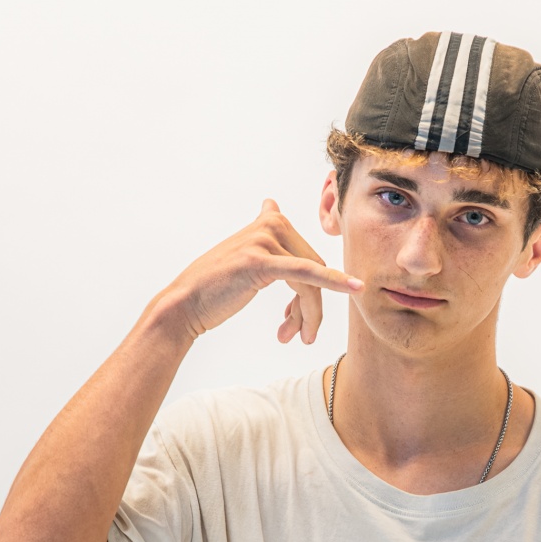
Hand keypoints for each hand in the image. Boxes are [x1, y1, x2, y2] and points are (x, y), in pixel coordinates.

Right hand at [166, 198, 361, 343]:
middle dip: (310, 308)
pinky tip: (355, 289)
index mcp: (270, 221)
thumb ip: (263, 231)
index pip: (309, 257)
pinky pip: (306, 275)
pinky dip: (333, 283)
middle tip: (296, 335)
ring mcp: (265, 240)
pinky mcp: (261, 261)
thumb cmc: (215, 287)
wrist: (185, 304)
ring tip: (299, 338)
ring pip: (311, 280)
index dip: (312, 290)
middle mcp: (271, 224)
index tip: (298, 320)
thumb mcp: (244, 252)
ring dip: (309, 315)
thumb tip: (272, 203)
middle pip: (315, 269)